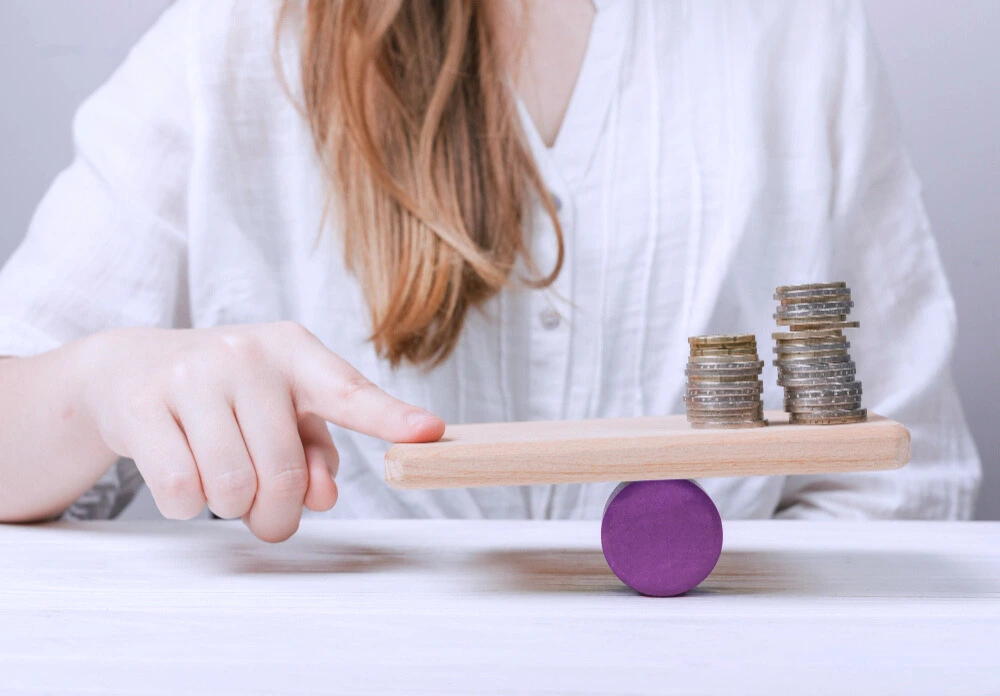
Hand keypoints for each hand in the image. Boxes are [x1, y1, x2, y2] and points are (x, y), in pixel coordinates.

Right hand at [76, 322, 443, 540]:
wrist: (129, 368)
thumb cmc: (226, 395)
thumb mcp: (279, 408)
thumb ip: (315, 450)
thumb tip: (324, 497)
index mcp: (294, 351)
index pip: (349, 392)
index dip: (391, 418)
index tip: (430, 432)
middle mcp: (246, 354)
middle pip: (283, 472)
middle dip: (277, 513)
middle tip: (267, 515)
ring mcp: (191, 375)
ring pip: (231, 487)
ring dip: (230, 507)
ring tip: (222, 481)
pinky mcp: (142, 406)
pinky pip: (181, 490)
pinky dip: (187, 504)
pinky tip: (184, 474)